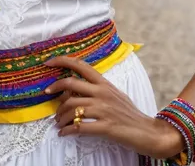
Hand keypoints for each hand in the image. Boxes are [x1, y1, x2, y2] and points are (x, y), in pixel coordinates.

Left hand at [44, 56, 184, 158]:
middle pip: (71, 84)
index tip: (48, 62)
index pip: (81, 65)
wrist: (148, 132)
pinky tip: (64, 133)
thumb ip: (97, 89)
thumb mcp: (114, 94)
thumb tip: (76, 88)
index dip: (62, 61)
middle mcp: (103, 93)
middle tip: (47, 95)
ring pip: (72, 107)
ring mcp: (104, 109)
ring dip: (60, 116)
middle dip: (54, 89)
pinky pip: (79, 127)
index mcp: (104, 83)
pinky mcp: (106, 127)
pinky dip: (67, 131)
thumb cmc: (129, 114)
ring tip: (58, 123)